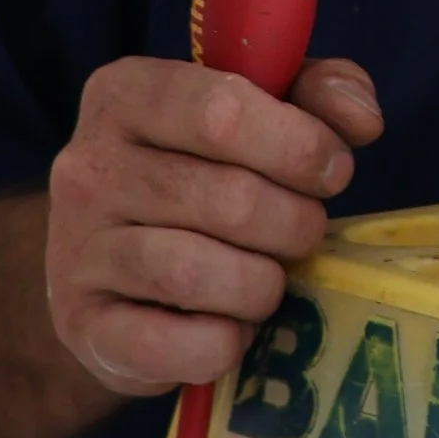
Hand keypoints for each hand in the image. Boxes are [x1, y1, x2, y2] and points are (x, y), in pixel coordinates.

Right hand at [45, 54, 382, 393]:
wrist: (111, 273)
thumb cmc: (199, 177)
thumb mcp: (254, 113)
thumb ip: (316, 93)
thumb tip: (360, 119)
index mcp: (126, 95)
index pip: (222, 111)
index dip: (299, 145)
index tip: (333, 171)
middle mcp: (88, 167)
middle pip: (228, 198)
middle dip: (294, 223)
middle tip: (302, 232)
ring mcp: (78, 251)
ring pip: (199, 273)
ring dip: (261, 285)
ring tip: (267, 278)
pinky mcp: (86, 328)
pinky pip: (183, 344)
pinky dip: (226, 342)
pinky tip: (230, 325)